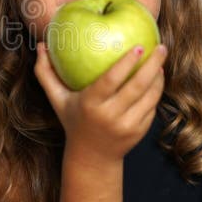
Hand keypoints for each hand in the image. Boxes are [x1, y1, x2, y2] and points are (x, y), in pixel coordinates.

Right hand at [34, 41, 167, 165]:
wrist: (91, 156)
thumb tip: (40, 45)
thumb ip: (46, 73)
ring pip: (150, 97)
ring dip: (158, 76)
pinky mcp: (139, 132)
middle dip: (153, 64)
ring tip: (161, 57)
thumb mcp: (57, 99)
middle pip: (137, 86)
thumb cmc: (72, 120)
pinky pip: (152, 107)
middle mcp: (110, 116)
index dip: (126, 63)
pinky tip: (158, 76)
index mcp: (90, 105)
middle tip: (161, 47)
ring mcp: (127, 126)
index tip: (138, 46)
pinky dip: (157, 90)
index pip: (111, 80)